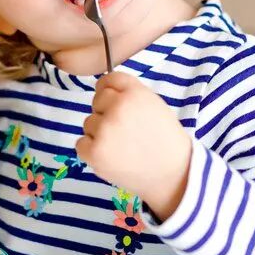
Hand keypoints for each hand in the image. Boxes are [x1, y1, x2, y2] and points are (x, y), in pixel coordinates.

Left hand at [76, 72, 192, 220]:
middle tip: (125, 130)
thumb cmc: (165, 140)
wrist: (174, 176)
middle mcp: (118, 107)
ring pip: (89, 123)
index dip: (109, 90)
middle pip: (97, 100)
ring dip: (100, 132)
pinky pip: (81, 143)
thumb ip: (129, 93)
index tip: (114, 102)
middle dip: (106, 112)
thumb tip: (102, 88)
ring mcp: (105, 130)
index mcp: (135, 93)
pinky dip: (92, 150)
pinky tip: (112, 156)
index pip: (108, 79)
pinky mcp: (94, 152)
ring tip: (122, 146)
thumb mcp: (154, 105)